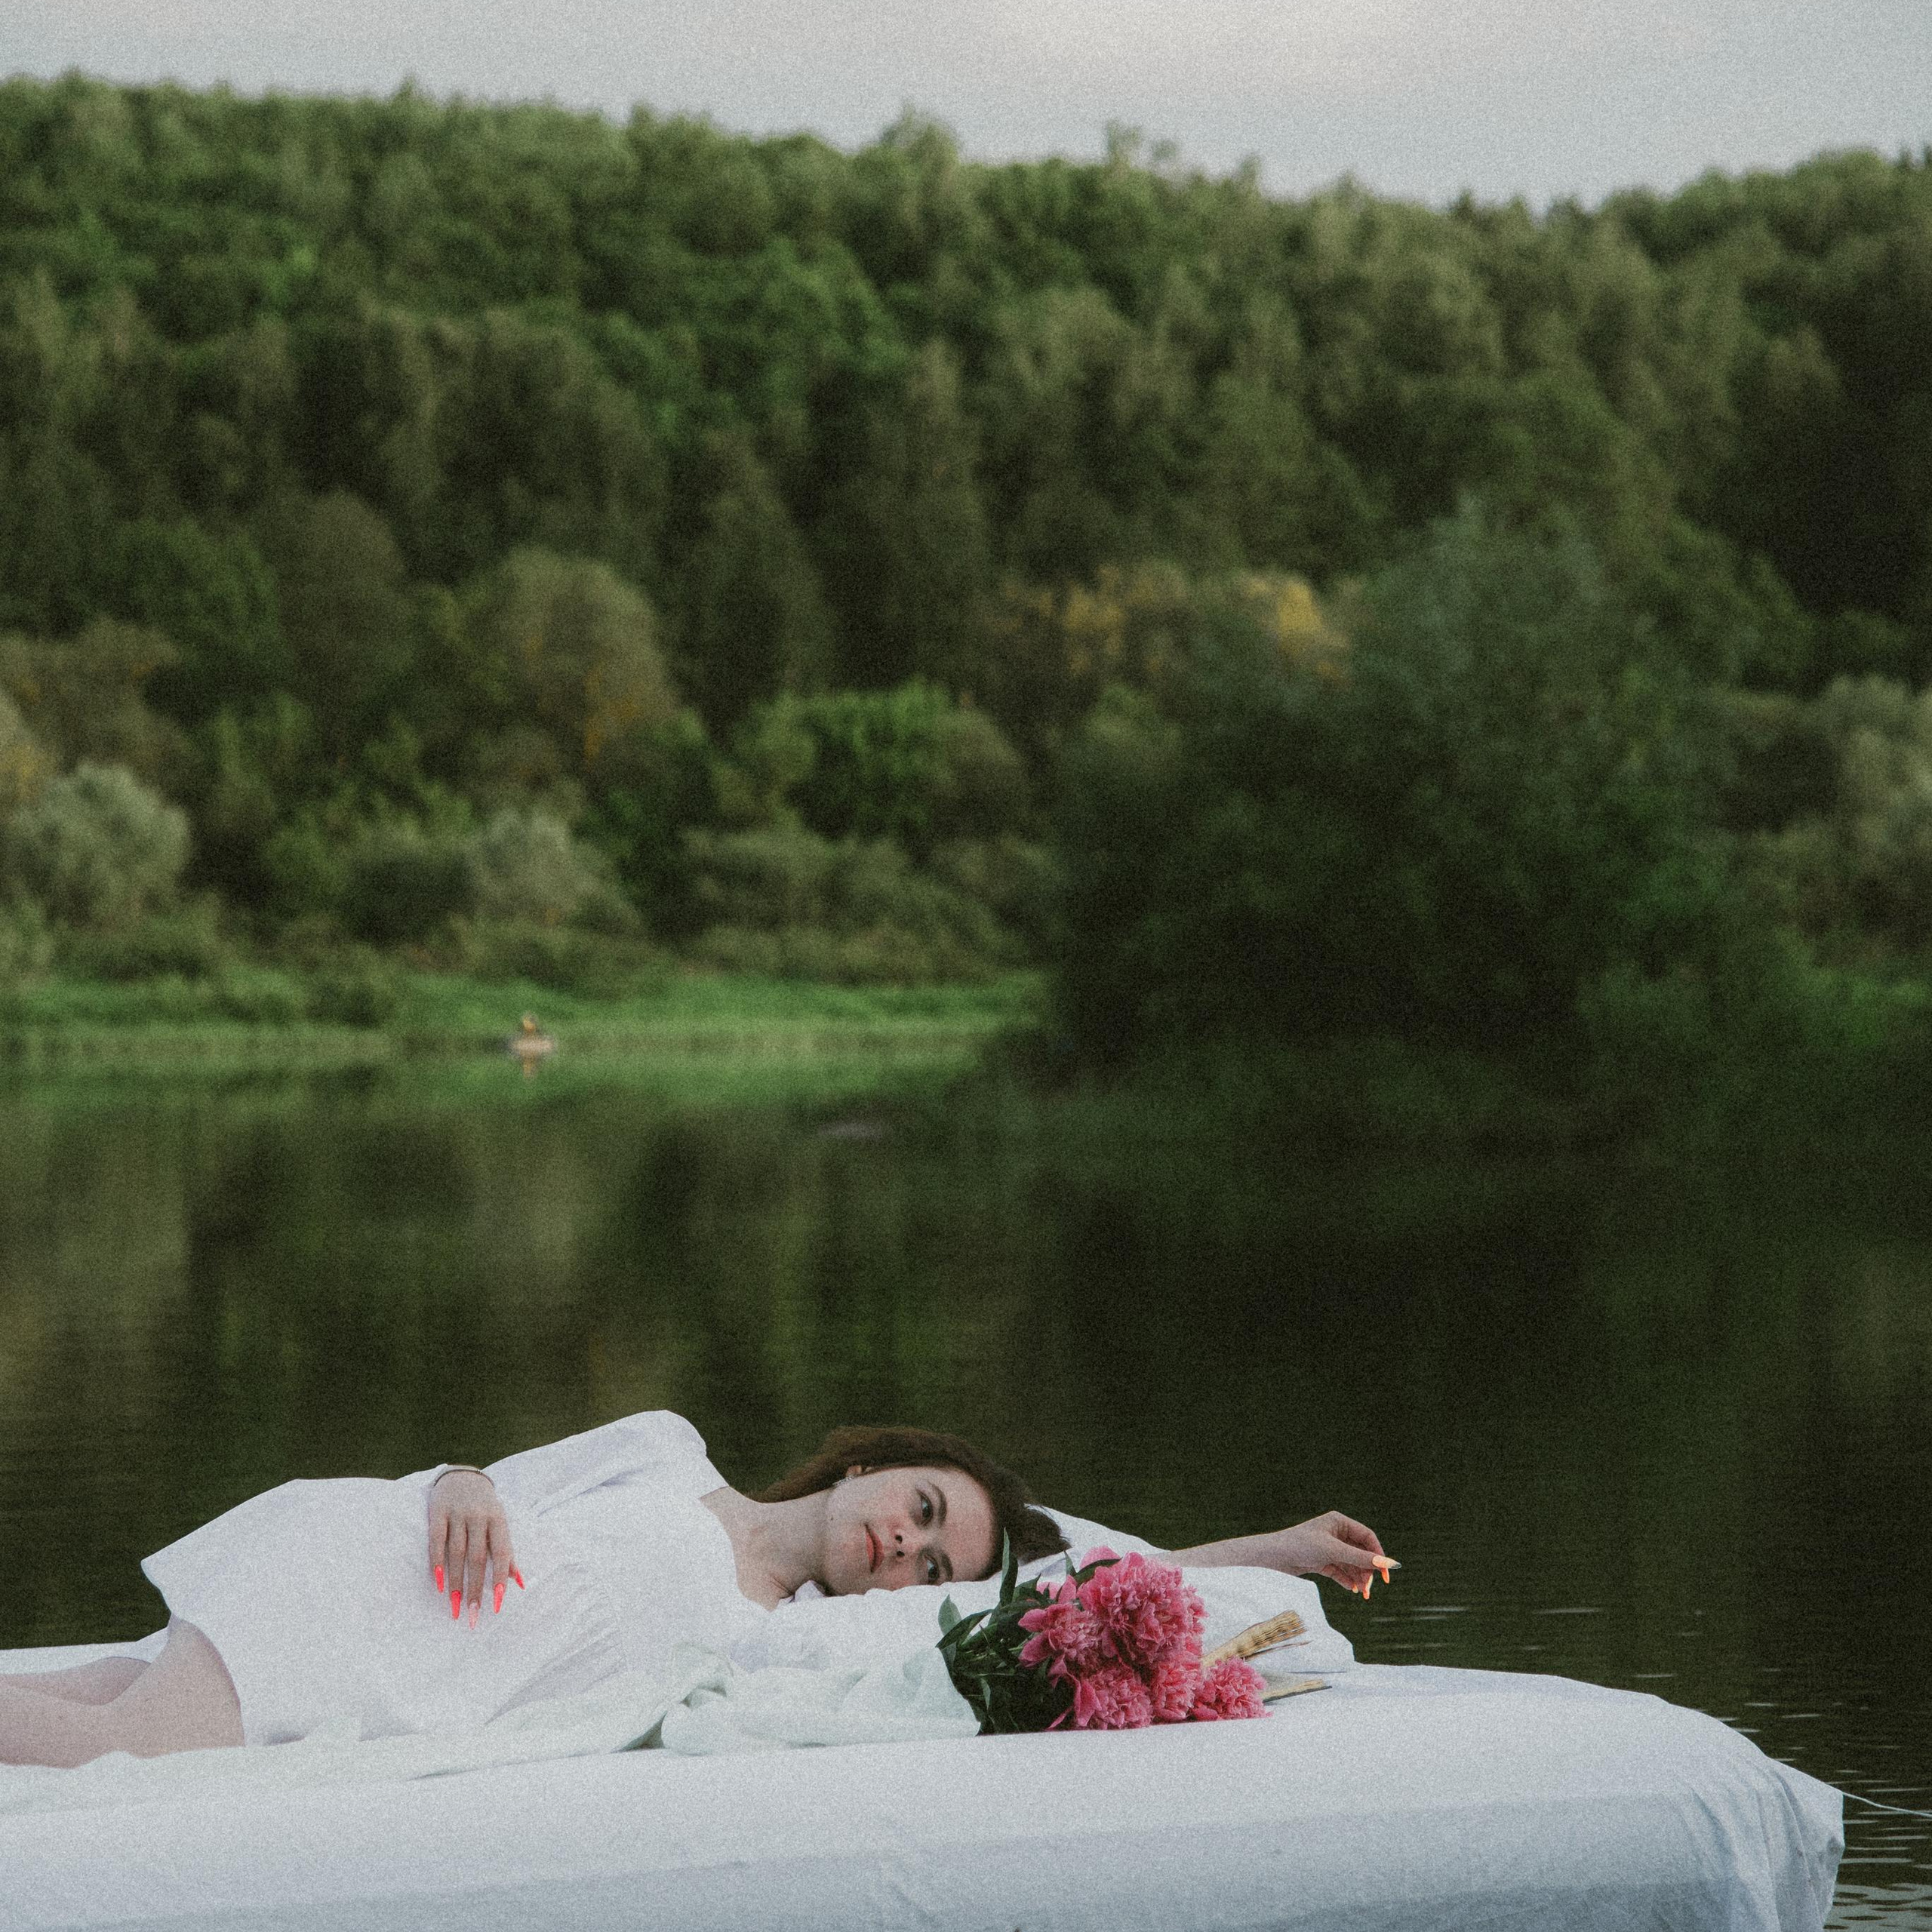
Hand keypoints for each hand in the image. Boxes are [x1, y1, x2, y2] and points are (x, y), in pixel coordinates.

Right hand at [426, 1470, 521, 1626]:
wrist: (462, 1475)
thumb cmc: (485, 1507)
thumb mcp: (500, 1524)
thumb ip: (508, 1553)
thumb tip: (520, 1583)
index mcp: (498, 1520)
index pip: (502, 1553)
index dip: (500, 1579)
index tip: (497, 1606)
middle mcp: (479, 1517)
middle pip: (478, 1558)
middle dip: (475, 1589)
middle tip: (472, 1616)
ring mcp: (458, 1514)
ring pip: (457, 1553)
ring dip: (455, 1582)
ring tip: (454, 1606)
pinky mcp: (438, 1513)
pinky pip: (436, 1541)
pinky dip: (436, 1562)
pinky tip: (437, 1583)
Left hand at [1267, 1512, 1396, 1597]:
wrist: (1273, 1557)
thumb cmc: (1301, 1545)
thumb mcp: (1333, 1551)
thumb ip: (1361, 1558)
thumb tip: (1387, 1563)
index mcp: (1339, 1522)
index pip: (1367, 1537)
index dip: (1378, 1555)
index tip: (1386, 1574)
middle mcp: (1335, 1533)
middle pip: (1361, 1552)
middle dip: (1367, 1570)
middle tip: (1370, 1588)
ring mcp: (1329, 1548)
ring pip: (1351, 1564)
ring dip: (1359, 1577)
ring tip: (1362, 1592)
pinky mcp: (1321, 1561)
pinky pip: (1340, 1571)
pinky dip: (1347, 1580)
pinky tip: (1352, 1589)